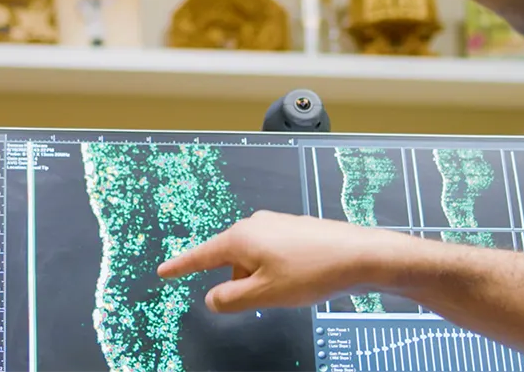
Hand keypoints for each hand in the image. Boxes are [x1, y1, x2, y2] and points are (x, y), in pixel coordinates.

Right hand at [156, 210, 410, 312]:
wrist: (360, 255)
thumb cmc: (311, 272)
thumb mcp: (264, 294)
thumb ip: (230, 299)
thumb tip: (212, 298)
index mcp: (241, 238)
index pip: (201, 255)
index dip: (181, 266)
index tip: (162, 272)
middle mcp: (255, 225)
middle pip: (230, 260)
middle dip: (239, 282)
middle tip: (264, 298)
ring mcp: (277, 225)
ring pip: (254, 259)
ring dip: (261, 279)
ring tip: (290, 290)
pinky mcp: (296, 231)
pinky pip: (273, 255)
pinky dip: (277, 271)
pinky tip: (300, 280)